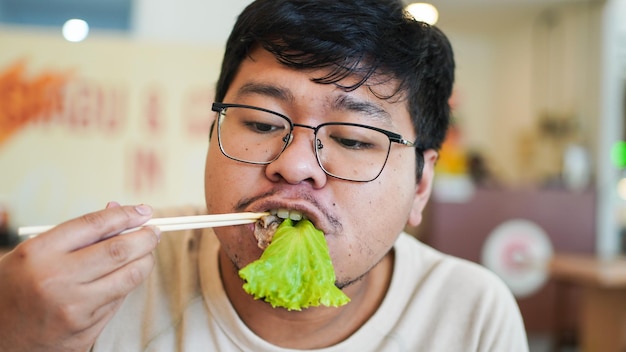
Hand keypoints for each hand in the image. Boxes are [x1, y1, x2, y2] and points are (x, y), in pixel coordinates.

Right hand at [0, 202, 159, 351]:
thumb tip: (120, 211)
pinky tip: (122, 278)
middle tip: (154, 231)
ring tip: (146, 252)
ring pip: (128, 277)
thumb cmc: (17, 289)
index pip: (95, 225)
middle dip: (146, 237)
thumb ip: (77, 234)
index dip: (126, 214)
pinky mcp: (84, 332)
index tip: (144, 211)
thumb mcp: (34, 253)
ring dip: (145, 261)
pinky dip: (126, 285)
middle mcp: (56, 281)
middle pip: (119, 250)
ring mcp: (73, 310)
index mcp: (39, 254)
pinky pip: (118, 301)